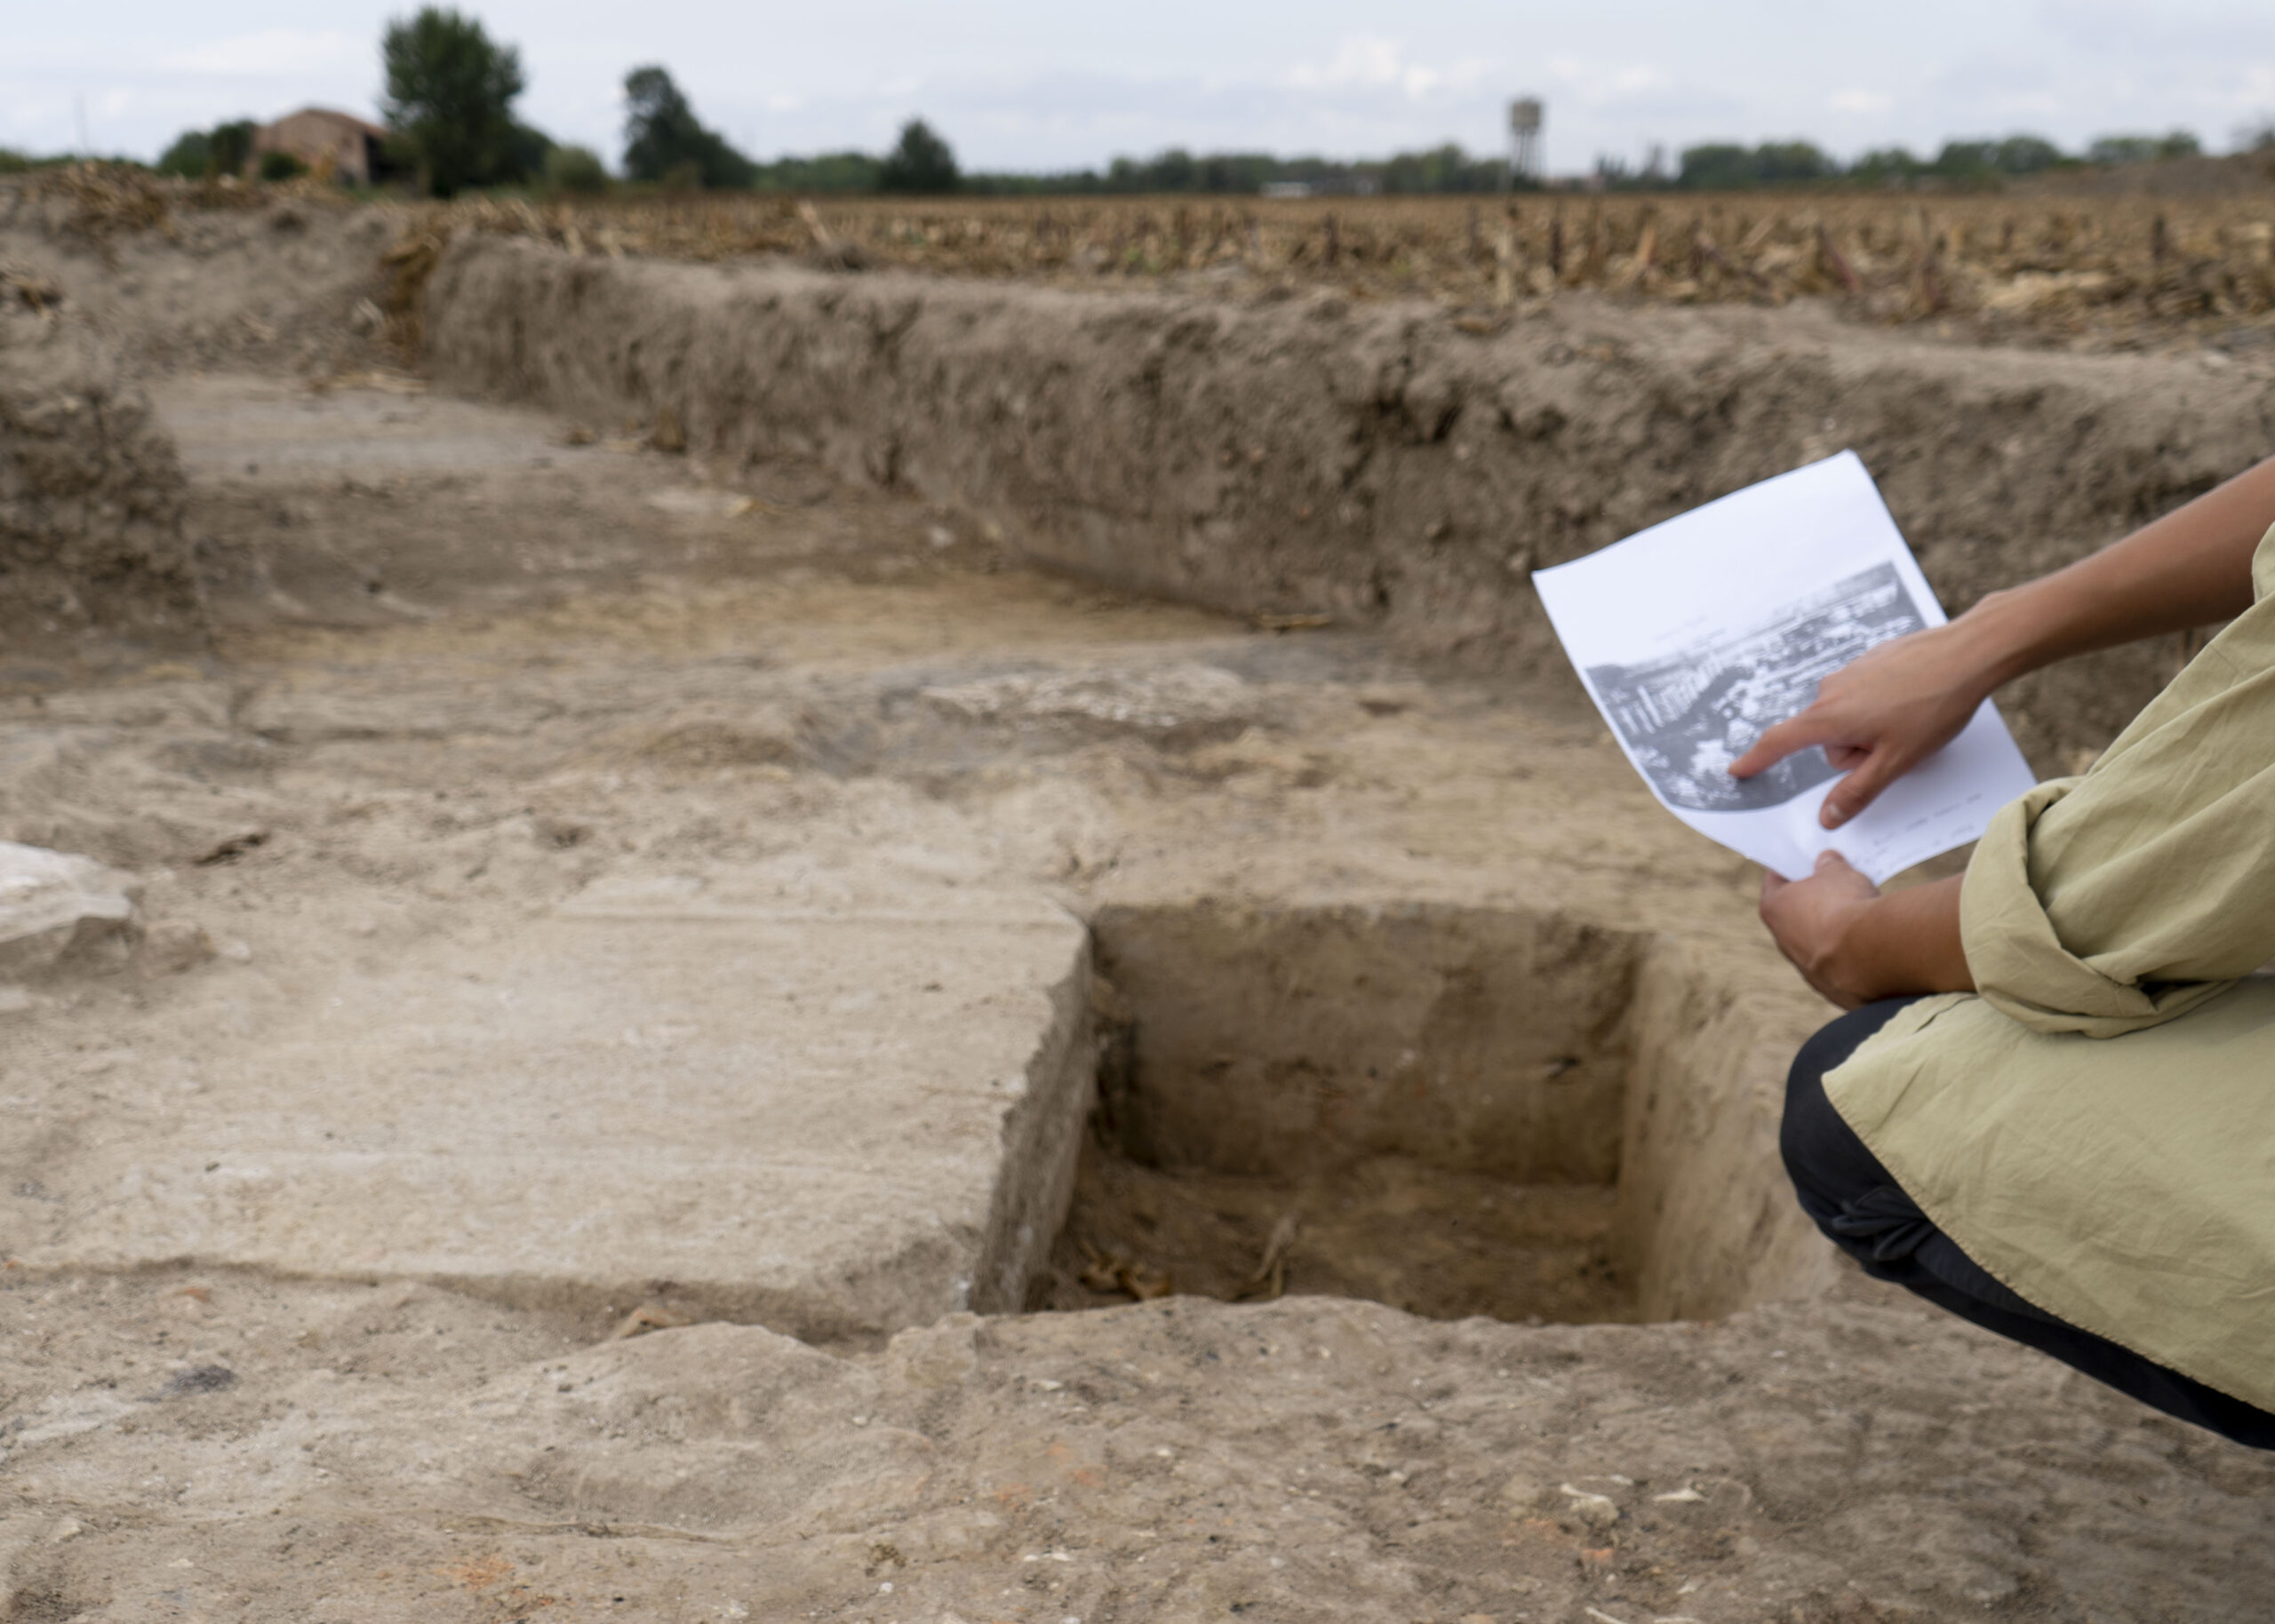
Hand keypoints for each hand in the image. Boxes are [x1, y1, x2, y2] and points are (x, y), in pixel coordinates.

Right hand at [1729, 619, 2002, 827]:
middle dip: (1855, 752)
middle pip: (1827, 739)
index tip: (1737, 770)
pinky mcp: (1871, 660)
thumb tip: (1826, 818)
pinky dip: (1882, 706)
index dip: (1757, 759)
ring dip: (1871, 729)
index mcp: (1830, 718)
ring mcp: (1850, 672)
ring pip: (1848, 718)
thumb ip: (1858, 792)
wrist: (1969, 652)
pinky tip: (1915, 702)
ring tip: (1911, 723)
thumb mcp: (1897, 761)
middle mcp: (1831, 691)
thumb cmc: (1934, 707)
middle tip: (1895, 750)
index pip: (1780, 742)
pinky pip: (1863, 696)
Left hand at [1758, 851, 1882, 1008]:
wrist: (1868, 955)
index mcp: (1773, 908)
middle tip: (1837, 884)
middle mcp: (1782, 940)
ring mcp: (1806, 966)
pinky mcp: (1830, 986)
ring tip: (1860, 912)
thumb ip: (1830, 865)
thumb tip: (1828, 861)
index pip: (1775, 881)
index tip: (1807, 860)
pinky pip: (1839, 962)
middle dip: (1815, 898)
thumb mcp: (1838, 872)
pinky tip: (1869, 940)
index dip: (1793, 868)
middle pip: (1796, 912)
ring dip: (1834, 928)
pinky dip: (1850, 952)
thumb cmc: (1844, 907)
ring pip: (1817, 940)